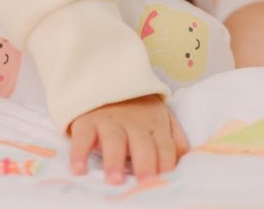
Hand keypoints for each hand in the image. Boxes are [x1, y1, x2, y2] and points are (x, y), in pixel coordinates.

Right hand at [68, 94, 189, 184]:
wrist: (106, 77)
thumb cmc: (136, 107)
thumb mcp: (161, 116)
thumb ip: (175, 138)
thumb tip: (185, 162)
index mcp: (156, 124)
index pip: (166, 148)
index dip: (167, 166)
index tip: (165, 185)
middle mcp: (135, 124)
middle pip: (143, 145)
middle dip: (145, 165)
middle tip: (145, 184)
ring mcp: (110, 121)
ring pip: (114, 141)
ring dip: (115, 160)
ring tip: (114, 180)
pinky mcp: (87, 120)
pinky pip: (83, 137)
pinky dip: (79, 153)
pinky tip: (78, 169)